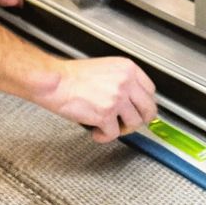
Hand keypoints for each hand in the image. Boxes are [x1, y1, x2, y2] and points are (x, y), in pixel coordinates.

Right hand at [37, 57, 157, 142]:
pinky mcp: (106, 114)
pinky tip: (96, 131)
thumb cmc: (72, 76)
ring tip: (109, 126)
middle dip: (140, 120)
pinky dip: (104, 136)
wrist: (55, 82)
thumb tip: (133, 100)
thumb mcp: (106, 69)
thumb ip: (122, 81)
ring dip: (122, 129)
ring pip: (134, 123)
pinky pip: (114, 134)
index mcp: (127, 68)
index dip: (144, 104)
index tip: (139, 109)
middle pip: (149, 109)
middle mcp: (126, 82)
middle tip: (129, 123)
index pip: (150, 90)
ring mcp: (117, 98)